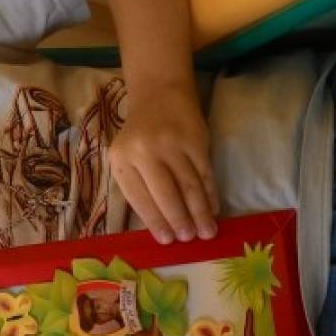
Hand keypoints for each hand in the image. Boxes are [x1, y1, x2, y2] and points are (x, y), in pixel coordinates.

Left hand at [109, 83, 217, 244]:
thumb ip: (139, 187)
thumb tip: (162, 227)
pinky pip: (204, 173)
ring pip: (189, 186)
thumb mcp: (127, 158)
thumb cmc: (140, 135)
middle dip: (180, 220)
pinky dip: (210, 194)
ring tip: (206, 232)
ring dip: (200, 212)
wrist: (159, 95)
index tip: (167, 240)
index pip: (139, 198)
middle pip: (166, 194)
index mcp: (122, 159)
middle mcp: (145, 151)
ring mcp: (172, 144)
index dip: (155, 221)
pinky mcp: (195, 139)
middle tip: (190, 239)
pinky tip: (213, 209)